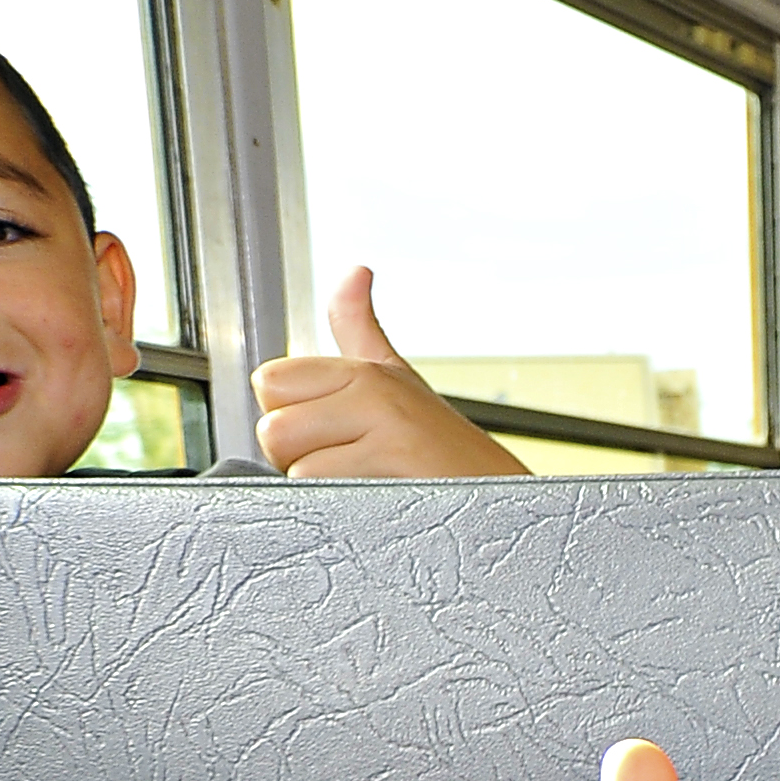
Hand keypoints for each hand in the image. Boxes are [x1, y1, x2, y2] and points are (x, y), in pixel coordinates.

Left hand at [253, 268, 530, 479]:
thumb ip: (359, 326)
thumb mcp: (401, 381)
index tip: (337, 433)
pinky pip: (324, 490)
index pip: (270, 383)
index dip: (294, 418)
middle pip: (273, 429)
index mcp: (364, 369)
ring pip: (296, 466)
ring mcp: (387, 426)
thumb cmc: (446, 454)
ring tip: (371, 485)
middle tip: (355, 465)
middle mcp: (375, 390)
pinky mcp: (396, 464)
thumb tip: (355, 271)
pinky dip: (345, 508)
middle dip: (303, 458)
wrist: (509, 503)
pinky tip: (380, 502)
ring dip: (327, 488)